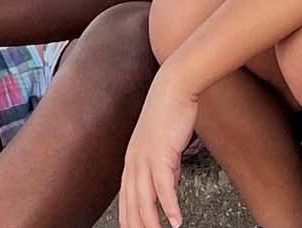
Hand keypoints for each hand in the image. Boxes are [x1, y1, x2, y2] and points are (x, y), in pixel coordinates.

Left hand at [119, 69, 198, 227]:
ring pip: (144, 201)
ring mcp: (146, 159)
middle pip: (131, 205)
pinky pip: (164, 187)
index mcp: (132, 161)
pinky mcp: (161, 155)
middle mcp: (134, 163)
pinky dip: (170, 206)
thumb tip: (168, 185)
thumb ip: (163, 166)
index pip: (126, 199)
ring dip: (151, 224)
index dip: (128, 219)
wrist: (173, 87)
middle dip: (136, 226)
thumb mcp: (161, 144)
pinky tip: (175, 220)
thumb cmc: (169, 111)